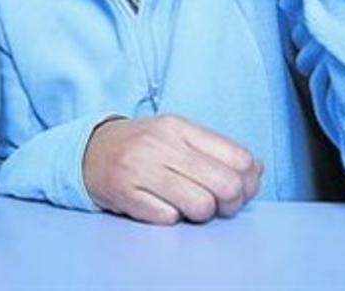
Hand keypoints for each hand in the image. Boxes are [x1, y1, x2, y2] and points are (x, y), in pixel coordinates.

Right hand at [82, 115, 262, 224]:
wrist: (89, 151)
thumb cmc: (142, 146)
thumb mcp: (177, 135)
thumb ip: (215, 149)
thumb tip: (254, 172)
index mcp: (179, 127)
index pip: (239, 158)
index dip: (248, 182)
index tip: (240, 188)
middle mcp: (160, 145)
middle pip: (225, 185)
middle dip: (230, 203)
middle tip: (219, 204)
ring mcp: (140, 169)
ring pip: (201, 205)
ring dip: (202, 213)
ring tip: (190, 206)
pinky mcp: (125, 193)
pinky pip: (168, 218)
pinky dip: (172, 217)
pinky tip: (163, 206)